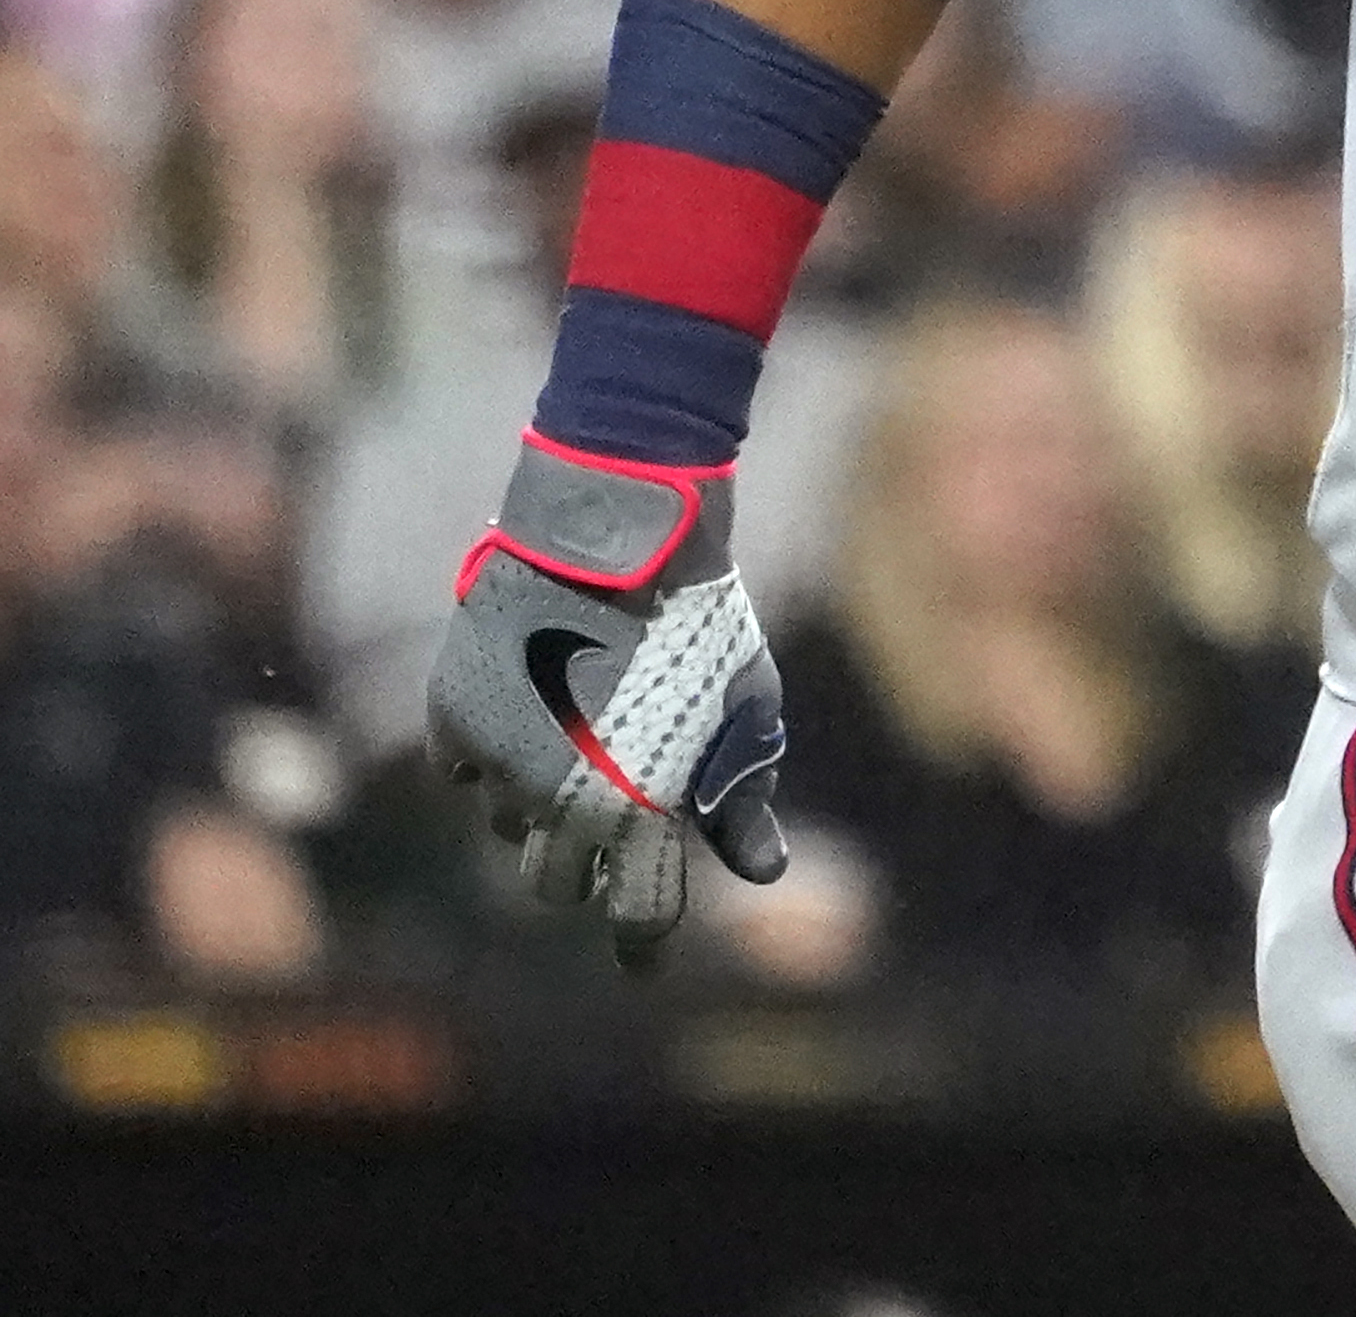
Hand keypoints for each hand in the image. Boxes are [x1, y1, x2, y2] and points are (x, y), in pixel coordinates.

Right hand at [428, 440, 790, 967]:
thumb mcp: (746, 711)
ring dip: (538, 805)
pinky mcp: (454, 716)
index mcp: (640, 808)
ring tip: (576, 739)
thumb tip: (763, 871)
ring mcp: (499, 761)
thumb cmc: (703, 621)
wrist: (622, 534)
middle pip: (553, 886)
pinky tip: (528, 710)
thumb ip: (744, 797)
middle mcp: (560, 802)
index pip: (634, 913)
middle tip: (605, 832)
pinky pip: (465, 769)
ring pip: (506, 824)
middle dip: (580, 871)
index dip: (640, 943)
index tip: (643, 959)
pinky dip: (493, 753)